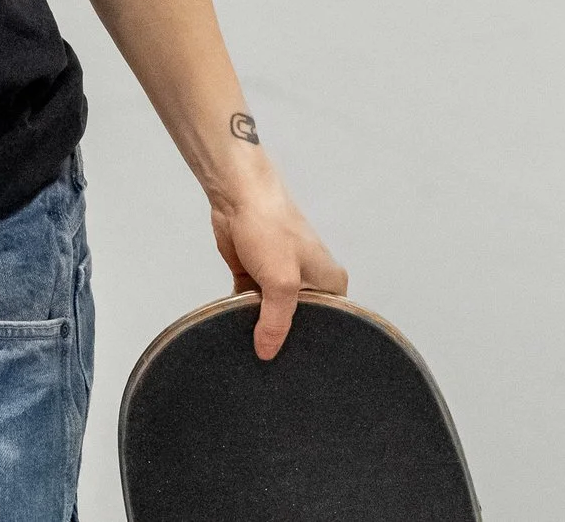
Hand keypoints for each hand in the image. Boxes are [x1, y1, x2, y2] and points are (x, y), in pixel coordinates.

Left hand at [211, 173, 347, 361]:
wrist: (237, 196)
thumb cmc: (271, 227)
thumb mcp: (281, 281)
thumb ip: (276, 321)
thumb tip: (267, 352)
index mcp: (329, 283)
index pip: (330, 325)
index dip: (315, 346)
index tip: (300, 369)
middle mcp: (310, 283)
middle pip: (300, 323)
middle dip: (285, 339)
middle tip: (272, 367)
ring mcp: (281, 280)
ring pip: (272, 315)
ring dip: (260, 328)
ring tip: (252, 356)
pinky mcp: (256, 278)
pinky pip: (251, 307)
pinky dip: (242, 316)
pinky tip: (234, 334)